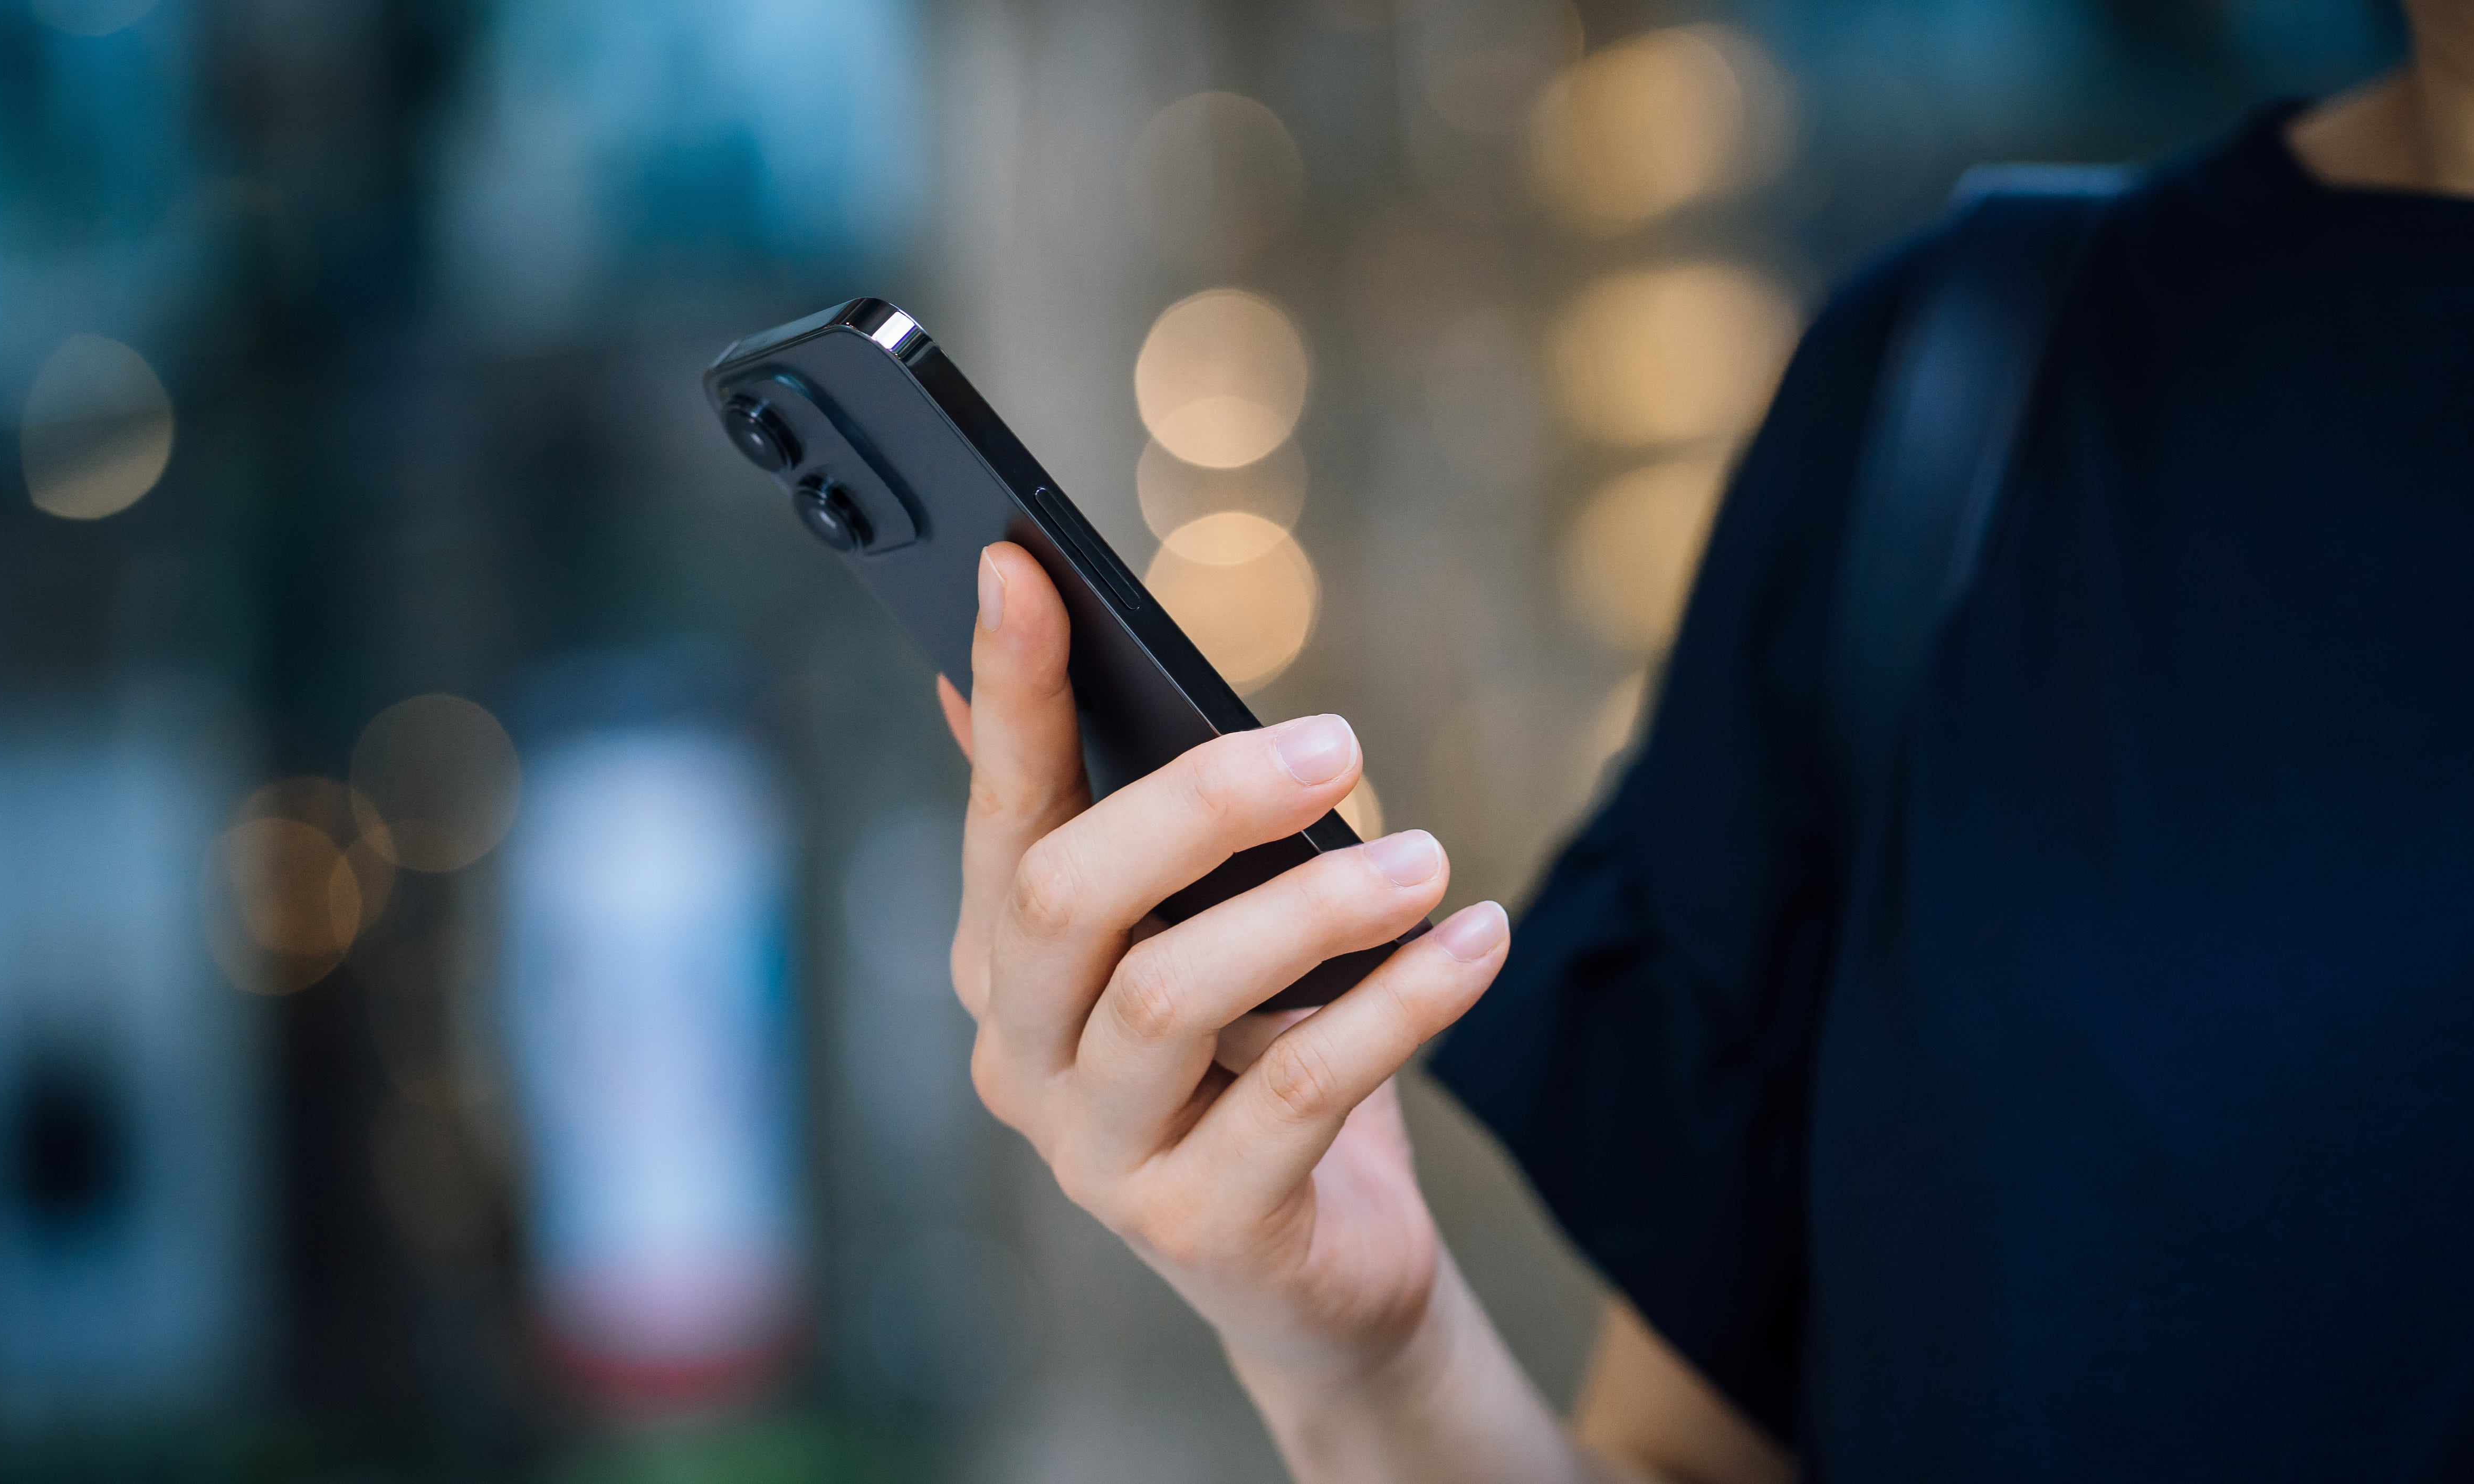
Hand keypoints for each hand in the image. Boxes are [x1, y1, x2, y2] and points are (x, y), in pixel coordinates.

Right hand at [938, 541, 1512, 1385]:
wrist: (1319, 1278)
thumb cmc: (1253, 1069)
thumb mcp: (1192, 935)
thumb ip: (1121, 817)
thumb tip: (1032, 657)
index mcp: (1007, 965)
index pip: (999, 808)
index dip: (1009, 691)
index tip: (1024, 564)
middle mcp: (1021, 1055)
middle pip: (1066, 895)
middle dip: (1195, 800)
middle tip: (1335, 743)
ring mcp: (1095, 1154)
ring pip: (1169, 993)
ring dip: (1313, 907)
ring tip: (1426, 861)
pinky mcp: (1197, 1227)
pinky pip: (1298, 1091)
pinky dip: (1398, 1005)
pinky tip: (1475, 944)